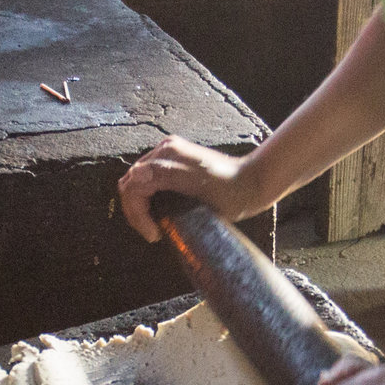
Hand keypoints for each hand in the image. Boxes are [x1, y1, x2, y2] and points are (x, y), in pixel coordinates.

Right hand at [116, 137, 269, 240]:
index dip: (137, 214)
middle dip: (136, 211)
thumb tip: (135, 175)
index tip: (154, 234)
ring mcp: (169, 154)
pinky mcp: (175, 161)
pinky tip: (162, 213)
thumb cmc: (231, 191)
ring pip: (138, 182)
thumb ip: (165, 176)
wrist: (253, 182)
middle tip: (153, 233)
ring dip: (141, 206)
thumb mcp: (198, 187)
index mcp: (167, 155)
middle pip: (131, 183)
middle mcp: (165, 150)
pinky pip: (150, 180)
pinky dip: (149, 199)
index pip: (133, 186)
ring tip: (156, 225)